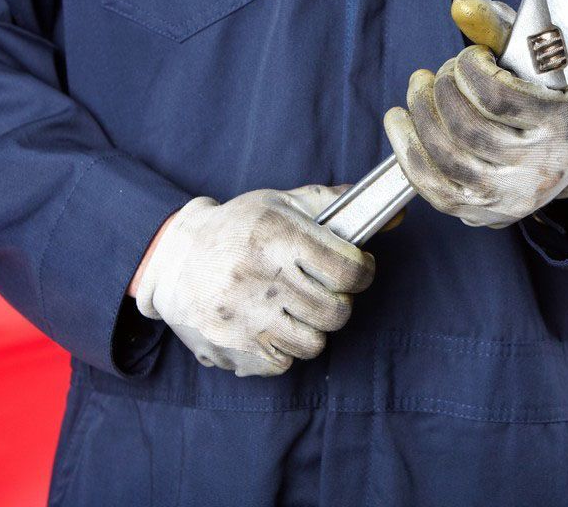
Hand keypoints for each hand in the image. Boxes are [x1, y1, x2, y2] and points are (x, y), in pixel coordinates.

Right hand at [133, 186, 374, 375]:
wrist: (173, 258)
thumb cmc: (236, 228)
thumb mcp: (281, 203)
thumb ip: (335, 206)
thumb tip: (394, 216)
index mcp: (276, 236)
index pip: (348, 270)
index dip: (362, 271)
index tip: (355, 268)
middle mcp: (259, 277)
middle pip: (336, 312)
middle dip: (338, 302)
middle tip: (323, 290)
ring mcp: (242, 316)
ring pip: (313, 343)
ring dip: (312, 328)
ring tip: (295, 308)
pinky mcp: (231, 346)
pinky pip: (283, 364)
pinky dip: (284, 349)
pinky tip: (270, 325)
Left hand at [383, 0, 567, 227]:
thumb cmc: (552, 93)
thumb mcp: (539, 55)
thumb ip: (500, 26)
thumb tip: (460, 5)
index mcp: (562, 124)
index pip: (499, 97)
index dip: (470, 70)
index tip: (469, 57)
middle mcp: (539, 166)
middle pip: (466, 128)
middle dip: (440, 90)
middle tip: (439, 74)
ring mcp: (510, 196)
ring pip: (446, 157)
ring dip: (419, 115)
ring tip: (418, 90)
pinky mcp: (483, 213)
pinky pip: (432, 187)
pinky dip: (407, 150)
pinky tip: (400, 122)